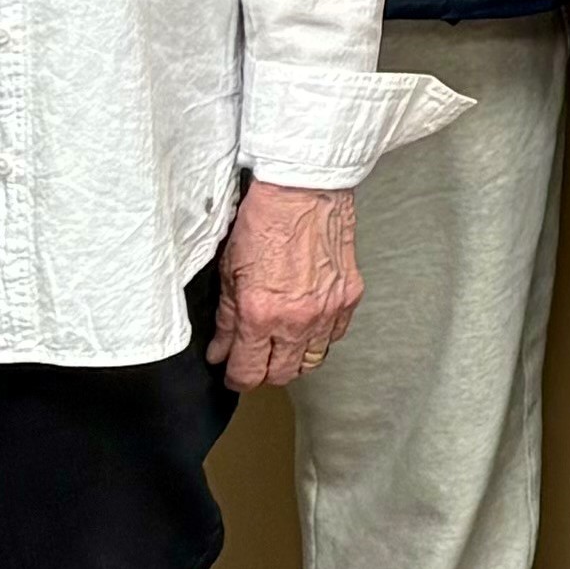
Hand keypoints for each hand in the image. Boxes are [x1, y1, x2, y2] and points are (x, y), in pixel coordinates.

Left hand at [212, 177, 365, 392]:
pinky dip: (319, 338)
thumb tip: (220, 350)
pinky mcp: (348, 298)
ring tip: (280, 346)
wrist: (304, 190)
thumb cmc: (265, 221)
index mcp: (261, 314)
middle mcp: (297, 320)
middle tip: (254, 359)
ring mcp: (327, 311)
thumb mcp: (230, 270)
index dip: (237, 378)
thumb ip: (226, 319)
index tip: (232, 374)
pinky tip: (306, 325)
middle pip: (283, 374)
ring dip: (293, 359)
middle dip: (264, 373)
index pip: (249, 371)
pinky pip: (334, 336)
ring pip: (311, 361)